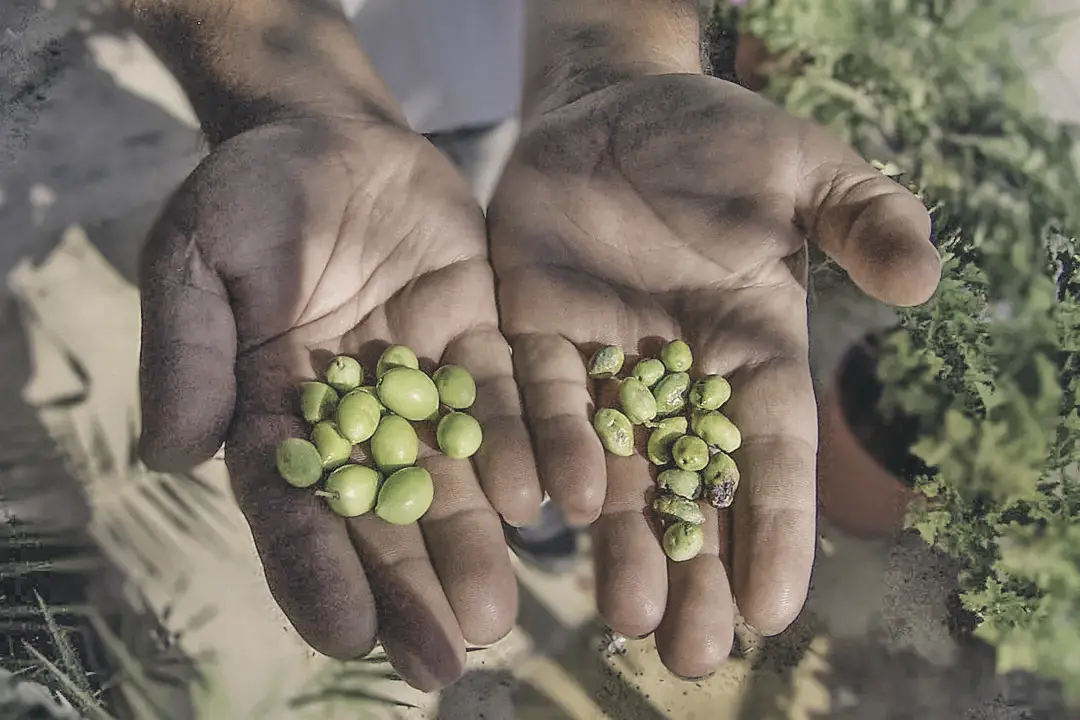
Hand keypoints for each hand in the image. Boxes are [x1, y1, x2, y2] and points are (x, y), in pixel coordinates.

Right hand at [138, 115, 540, 689]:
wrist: (330, 137)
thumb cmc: (247, 194)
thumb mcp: (198, 258)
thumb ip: (189, 351)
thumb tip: (176, 455)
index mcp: (273, 411)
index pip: (291, 507)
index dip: (314, 571)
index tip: (344, 638)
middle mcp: (355, 418)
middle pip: (383, 515)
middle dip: (412, 588)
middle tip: (448, 660)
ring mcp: (424, 385)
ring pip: (455, 475)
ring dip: (478, 542)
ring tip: (501, 610)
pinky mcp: (482, 342)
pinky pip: (511, 400)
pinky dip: (533, 446)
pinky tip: (556, 496)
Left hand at [488, 74, 940, 677]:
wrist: (612, 109)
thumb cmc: (717, 139)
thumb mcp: (802, 167)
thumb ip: (861, 217)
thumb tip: (924, 280)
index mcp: (752, 348)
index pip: (771, 452)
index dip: (777, 527)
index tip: (776, 610)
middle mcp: (676, 375)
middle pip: (688, 485)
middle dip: (692, 568)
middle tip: (690, 654)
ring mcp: (602, 362)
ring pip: (611, 467)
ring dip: (619, 541)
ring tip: (625, 615)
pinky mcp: (532, 336)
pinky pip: (539, 403)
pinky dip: (547, 450)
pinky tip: (553, 505)